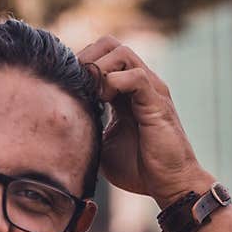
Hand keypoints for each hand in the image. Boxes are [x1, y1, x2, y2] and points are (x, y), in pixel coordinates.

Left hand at [77, 36, 213, 207]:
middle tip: (75, 83)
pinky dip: (113, 83)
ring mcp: (150, 90)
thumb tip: (63, 121)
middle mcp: (140, 84)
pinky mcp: (157, 102)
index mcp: (126, 92)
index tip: (65, 85)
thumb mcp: (103, 145)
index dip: (80, 65)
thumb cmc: (139, 169)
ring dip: (98, 69)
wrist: (168, 185)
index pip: (101, 57)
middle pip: (110, 45)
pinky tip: (103, 101)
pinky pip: (136, 76)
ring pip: (122, 53)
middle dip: (87, 58)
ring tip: (91, 93)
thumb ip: (87, 126)